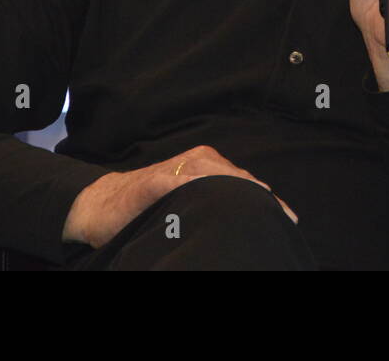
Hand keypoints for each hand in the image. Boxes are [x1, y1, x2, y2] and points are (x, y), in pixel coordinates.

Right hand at [62, 144, 297, 248]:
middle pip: (237, 178)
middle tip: (283, 217)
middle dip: (261, 197)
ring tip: (260, 206)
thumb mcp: (185, 204)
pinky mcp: (156, 180)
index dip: (267, 200)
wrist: (99, 207)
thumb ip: (211, 206)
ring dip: (239, 190)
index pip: (244, 182)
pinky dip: (201, 188)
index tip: (289, 218)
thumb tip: (245, 226)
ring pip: (217, 176)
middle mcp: (197, 161)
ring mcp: (176, 169)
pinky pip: (184, 181)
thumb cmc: (147, 208)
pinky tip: (216, 197)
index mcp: (207, 166)